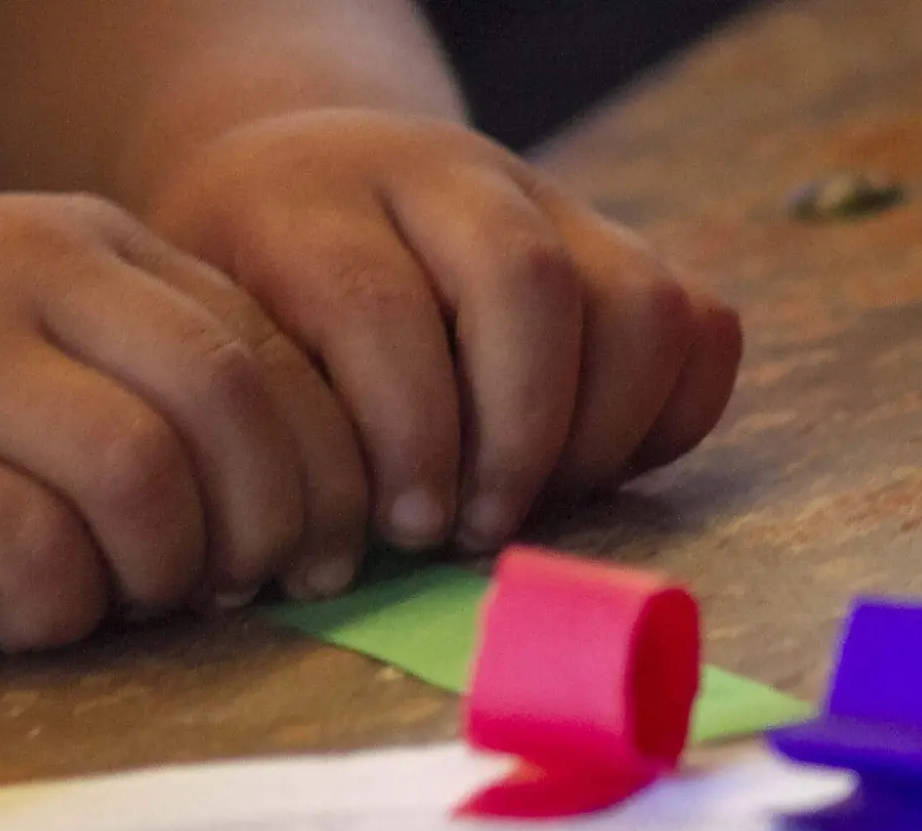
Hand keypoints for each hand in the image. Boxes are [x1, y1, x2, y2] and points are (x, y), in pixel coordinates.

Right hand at [0, 194, 369, 653]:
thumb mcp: (32, 358)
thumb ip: (157, 389)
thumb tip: (322, 509)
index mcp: (82, 242)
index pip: (268, 342)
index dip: (327, 464)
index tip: (321, 552)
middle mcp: (20, 269)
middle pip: (230, 398)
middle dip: (272, 521)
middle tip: (241, 590)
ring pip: (145, 471)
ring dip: (166, 570)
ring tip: (123, 602)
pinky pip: (37, 547)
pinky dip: (62, 609)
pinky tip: (27, 621)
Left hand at [143, 108, 742, 551]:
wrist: (300, 175)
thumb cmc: (249, 304)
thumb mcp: (221, 342)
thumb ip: (274, 424)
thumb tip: (335, 564)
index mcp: (308, 203)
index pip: (378, 307)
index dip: (405, 436)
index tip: (403, 530)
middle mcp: (438, 175)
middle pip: (526, 283)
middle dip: (515, 437)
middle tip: (475, 531)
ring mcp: (541, 199)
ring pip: (638, 299)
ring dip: (601, 435)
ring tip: (534, 504)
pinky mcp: (614, 240)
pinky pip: (700, 323)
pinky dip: (670, 415)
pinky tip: (590, 469)